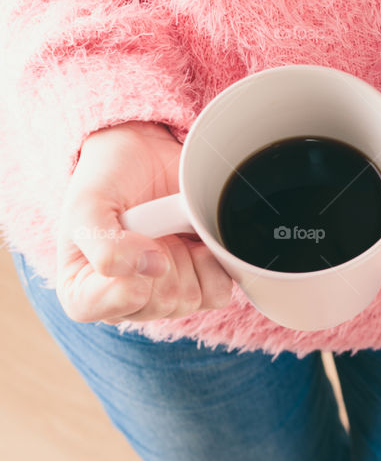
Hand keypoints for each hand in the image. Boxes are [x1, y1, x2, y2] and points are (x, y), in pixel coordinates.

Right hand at [56, 120, 232, 324]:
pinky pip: (217, 293)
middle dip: (161, 256)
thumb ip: (105, 248)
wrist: (142, 154)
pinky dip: (212, 261)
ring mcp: (163, 295)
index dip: (128, 268)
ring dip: (186, 256)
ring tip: (169, 230)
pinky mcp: (197, 282)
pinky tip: (195, 240)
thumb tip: (155, 269)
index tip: (128, 230)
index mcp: (83, 295)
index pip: (108, 306)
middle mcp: (123, 303)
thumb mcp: (88, 206)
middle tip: (148, 225)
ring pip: (189, 299)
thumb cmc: (107, 181)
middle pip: (159, 303)